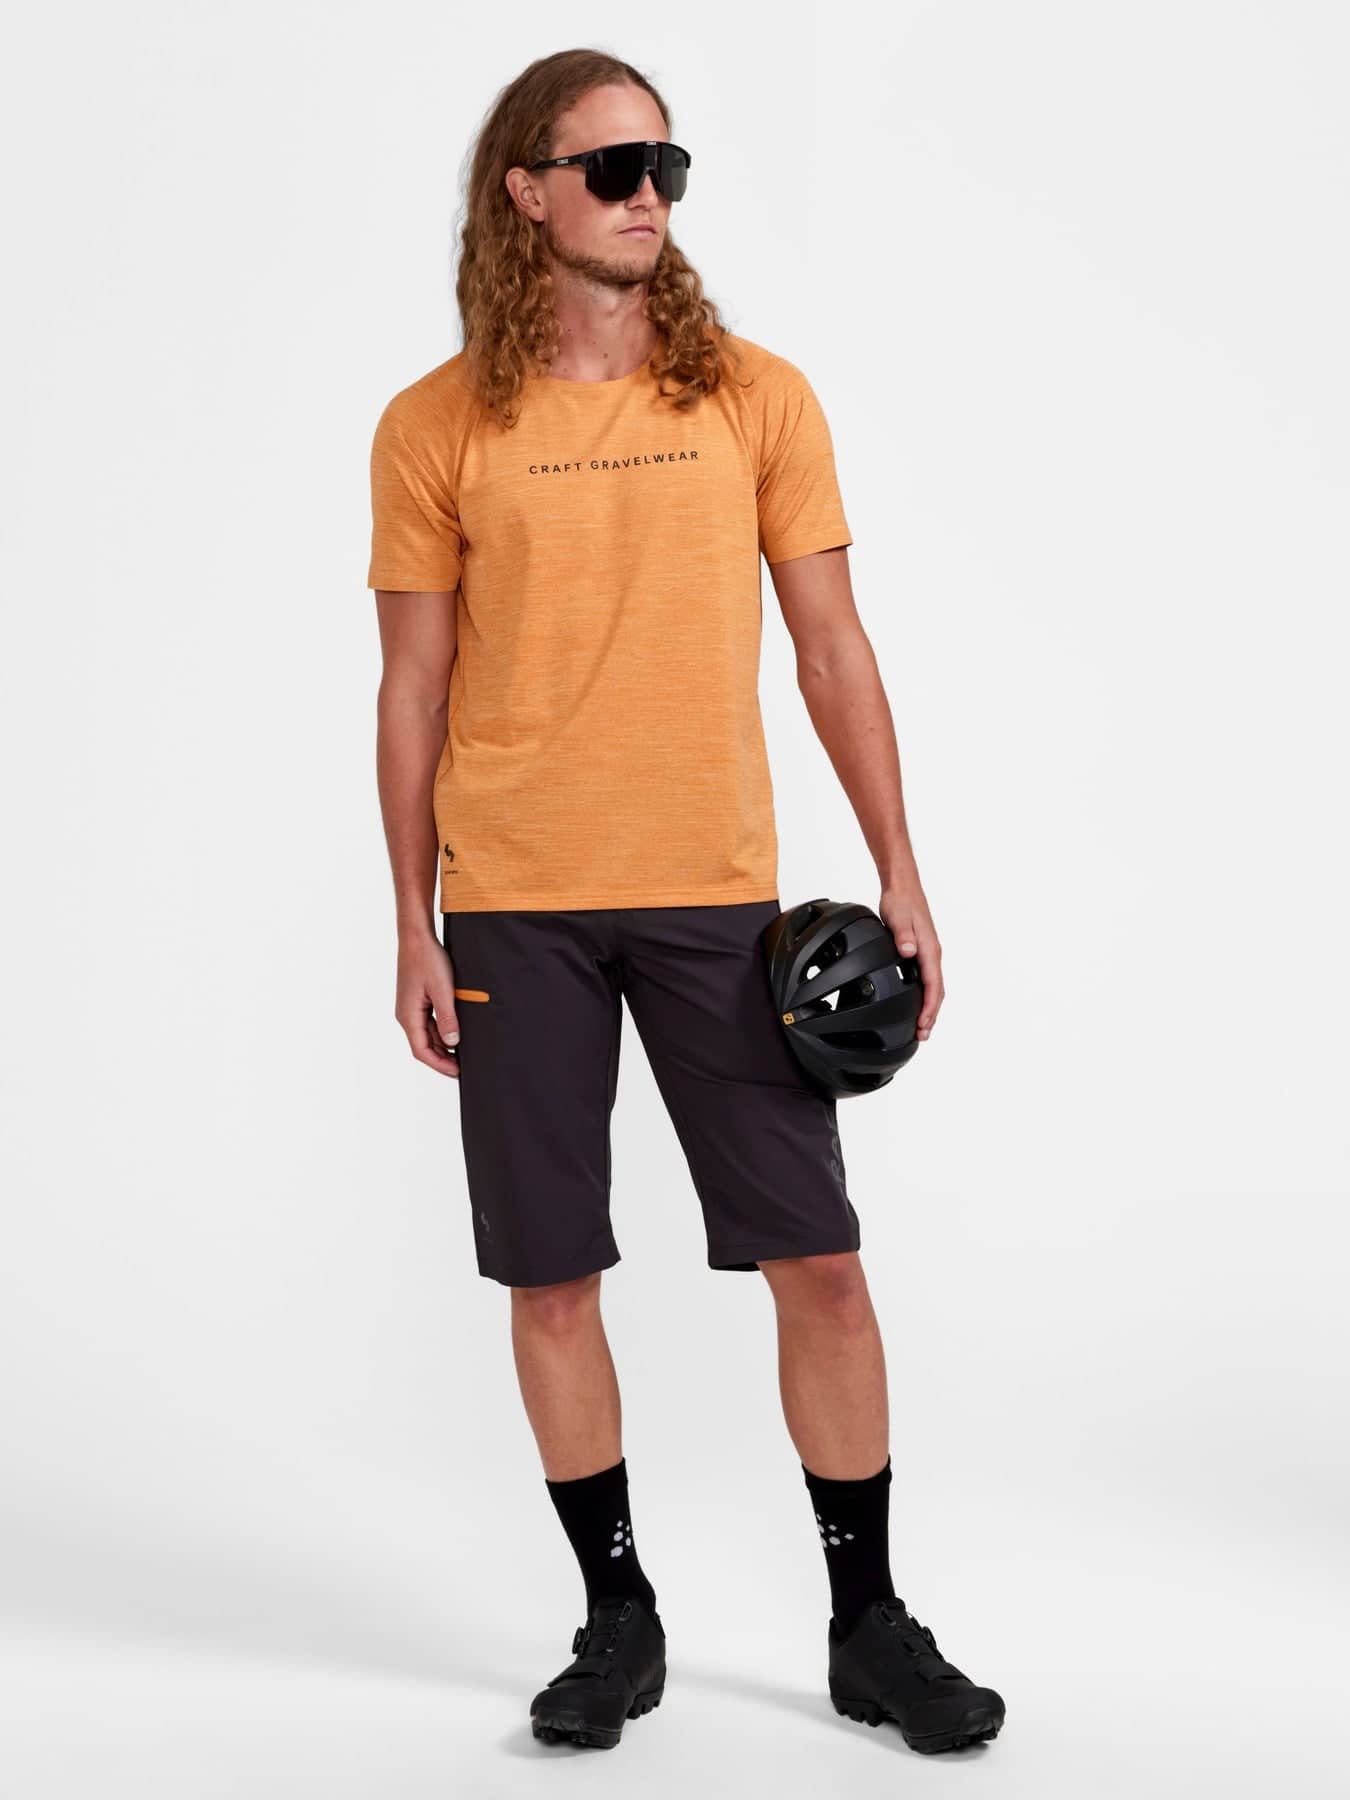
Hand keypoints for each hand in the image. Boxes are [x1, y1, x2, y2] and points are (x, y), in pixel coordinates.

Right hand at [395, 930, 460, 1076]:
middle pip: (423, 1046)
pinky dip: (441, 1032)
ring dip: (442, 1046)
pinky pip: (428, 1023)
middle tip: (464, 1067)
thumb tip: (453, 1043)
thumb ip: (448, 1018)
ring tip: (463, 1054)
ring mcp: (411, 1008)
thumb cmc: (427, 960)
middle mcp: (406, 1015)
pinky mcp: (417, 1001)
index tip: (458, 1072)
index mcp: (408, 1016)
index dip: (440, 1065)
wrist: (417, 937)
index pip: (421, 1051)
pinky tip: (455, 1034)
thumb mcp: (442, 990)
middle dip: (442, 1059)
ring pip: (426, 1035)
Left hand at [878, 883, 943, 1040]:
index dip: (929, 1007)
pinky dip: (925, 995)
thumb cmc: (901, 901)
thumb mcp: (898, 917)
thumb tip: (909, 951)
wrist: (903, 886)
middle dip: (931, 1015)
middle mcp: (933, 953)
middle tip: (922, 1035)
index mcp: (929, 949)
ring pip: (933, 987)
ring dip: (929, 1007)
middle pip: (937, 991)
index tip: (924, 1023)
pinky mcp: (922, 951)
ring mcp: (929, 953)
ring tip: (921, 1027)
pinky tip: (915, 1003)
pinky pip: (928, 979)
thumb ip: (903, 935)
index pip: (933, 985)